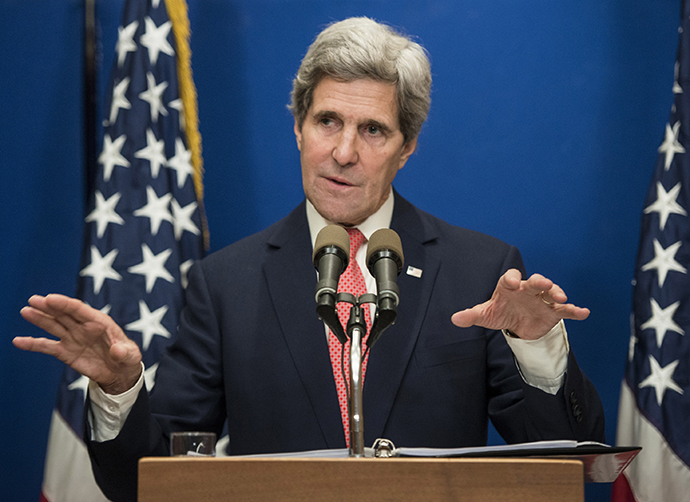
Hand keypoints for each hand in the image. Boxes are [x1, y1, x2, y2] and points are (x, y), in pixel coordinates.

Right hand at [14, 294, 141, 393]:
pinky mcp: (65, 351)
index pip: (80, 310)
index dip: (65, 304)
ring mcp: (73, 338)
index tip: (51, 299)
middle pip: (64, 314)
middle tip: (34, 300)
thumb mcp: (131, 356)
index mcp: (100, 322)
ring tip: (26, 311)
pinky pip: (47, 346)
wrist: (120, 372)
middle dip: (50, 307)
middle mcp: (83, 327)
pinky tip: (18, 341)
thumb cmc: (127, 358)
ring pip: (54, 325)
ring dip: (40, 319)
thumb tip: (117, 350)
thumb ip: (124, 352)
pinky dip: (33, 344)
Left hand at [450, 269, 589, 339]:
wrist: (517, 325)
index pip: (510, 278)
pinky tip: (584, 313)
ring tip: (562, 297)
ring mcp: (542, 300)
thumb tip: (455, 318)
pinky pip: (565, 310)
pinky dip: (575, 311)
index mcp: (510, 287)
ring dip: (557, 292)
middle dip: (540, 281)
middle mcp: (528, 290)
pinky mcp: (553, 312)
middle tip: (544, 283)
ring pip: (552, 292)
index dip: (511, 278)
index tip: (512, 283)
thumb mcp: (486, 315)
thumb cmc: (501, 312)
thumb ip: (472, 315)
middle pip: (535, 281)